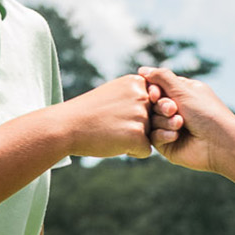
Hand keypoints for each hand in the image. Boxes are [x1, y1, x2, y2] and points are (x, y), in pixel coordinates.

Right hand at [58, 74, 175, 158]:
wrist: (65, 126)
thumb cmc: (89, 112)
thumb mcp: (115, 92)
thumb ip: (139, 96)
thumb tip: (170, 109)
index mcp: (138, 82)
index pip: (154, 103)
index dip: (135, 112)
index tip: (115, 111)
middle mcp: (143, 96)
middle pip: (155, 120)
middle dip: (137, 127)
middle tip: (111, 122)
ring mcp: (141, 116)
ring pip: (150, 136)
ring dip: (133, 139)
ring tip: (111, 131)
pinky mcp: (137, 136)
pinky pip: (145, 150)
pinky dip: (132, 151)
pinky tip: (113, 143)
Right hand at [138, 67, 234, 173]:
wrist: (218, 143)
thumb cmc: (206, 113)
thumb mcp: (184, 89)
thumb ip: (162, 77)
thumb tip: (142, 70)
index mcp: (182, 93)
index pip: (157, 87)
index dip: (153, 90)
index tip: (156, 94)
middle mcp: (176, 109)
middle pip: (153, 104)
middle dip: (162, 106)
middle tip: (173, 110)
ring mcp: (171, 127)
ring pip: (151, 120)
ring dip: (165, 121)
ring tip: (180, 124)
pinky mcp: (167, 144)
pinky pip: (153, 136)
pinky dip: (163, 135)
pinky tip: (176, 136)